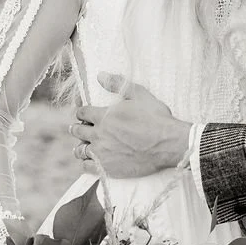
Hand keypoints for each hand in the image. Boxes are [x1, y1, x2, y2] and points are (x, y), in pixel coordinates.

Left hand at [69, 72, 192, 177]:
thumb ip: (118, 84)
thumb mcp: (139, 94)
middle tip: (79, 129)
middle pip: (77, 131)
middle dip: (77, 128)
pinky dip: (86, 163)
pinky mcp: (107, 168)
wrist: (168, 143)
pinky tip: (90, 161)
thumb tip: (100, 76)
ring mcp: (102, 152)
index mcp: (104, 116)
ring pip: (79, 150)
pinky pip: (87, 167)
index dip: (82, 112)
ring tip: (84, 146)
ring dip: (80, 146)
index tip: (84, 114)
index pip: (82, 113)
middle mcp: (99, 134)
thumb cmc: (156, 118)